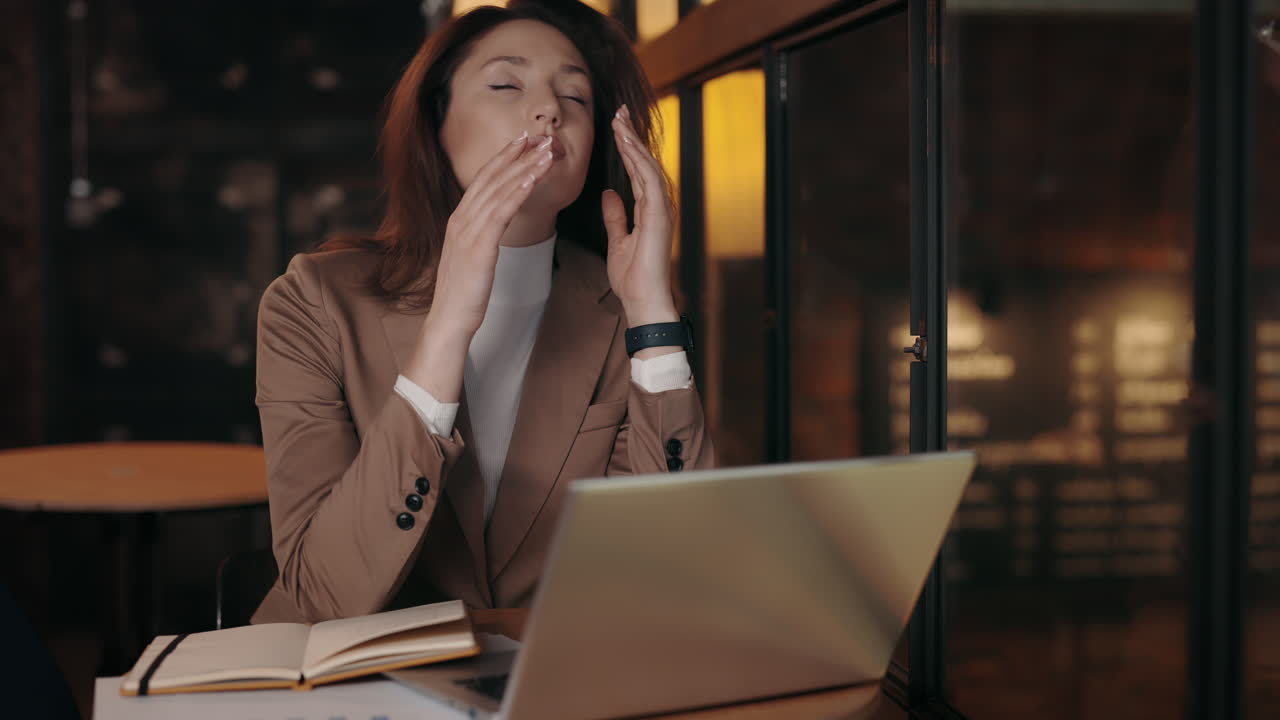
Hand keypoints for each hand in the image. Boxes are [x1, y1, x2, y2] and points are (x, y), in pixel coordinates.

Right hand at [403, 133, 555, 402]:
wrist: (449, 321)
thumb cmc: (464, 294)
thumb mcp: (471, 257)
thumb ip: (480, 235)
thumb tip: (494, 222)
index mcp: (459, 220)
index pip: (483, 179)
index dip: (504, 157)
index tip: (522, 139)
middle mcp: (460, 219)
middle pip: (490, 177)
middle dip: (516, 153)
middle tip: (538, 134)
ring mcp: (467, 231)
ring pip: (498, 189)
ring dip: (523, 167)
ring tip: (545, 150)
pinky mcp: (477, 246)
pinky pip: (501, 212)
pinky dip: (517, 191)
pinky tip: (533, 179)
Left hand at [603, 105, 677, 325]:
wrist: (642, 300)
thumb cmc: (633, 278)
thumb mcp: (617, 241)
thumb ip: (616, 216)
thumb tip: (609, 194)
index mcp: (648, 210)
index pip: (637, 171)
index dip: (627, 148)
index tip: (616, 126)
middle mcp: (658, 205)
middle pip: (644, 163)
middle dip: (631, 136)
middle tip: (619, 111)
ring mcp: (661, 209)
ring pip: (647, 166)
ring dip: (633, 142)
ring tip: (620, 120)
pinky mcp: (660, 215)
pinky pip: (648, 180)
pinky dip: (638, 160)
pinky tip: (626, 143)